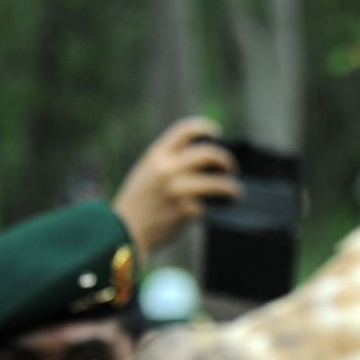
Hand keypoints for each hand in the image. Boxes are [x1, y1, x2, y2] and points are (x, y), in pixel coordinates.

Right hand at [112, 117, 243, 254]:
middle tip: (231, 169)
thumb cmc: (139, 204)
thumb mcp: (147, 173)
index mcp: (156, 156)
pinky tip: (217, 211)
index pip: (185, 130)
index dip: (205, 127)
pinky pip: (209, 206)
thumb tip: (203, 158)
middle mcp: (167, 169)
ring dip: (232, 188)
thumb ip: (169, 162)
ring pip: (218, 183)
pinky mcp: (184, 210)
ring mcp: (177, 189)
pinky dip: (215, 209)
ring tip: (236, 192)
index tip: (217, 133)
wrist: (124, 232)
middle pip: (209, 154)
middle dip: (225, 160)